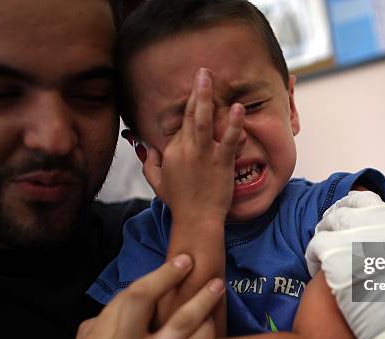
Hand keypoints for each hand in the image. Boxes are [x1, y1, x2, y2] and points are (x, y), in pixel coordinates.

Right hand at [67, 255, 224, 338]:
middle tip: (190, 263)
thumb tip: (111, 307)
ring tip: (216, 287)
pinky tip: (212, 323)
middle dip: (169, 276)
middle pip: (143, 300)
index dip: (152, 278)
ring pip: (180, 323)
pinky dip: (207, 332)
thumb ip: (91, 335)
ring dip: (202, 300)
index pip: (124, 300)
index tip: (172, 265)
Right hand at [142, 68, 244, 222]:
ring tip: (209, 77)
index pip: (181, 124)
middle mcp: (185, 150)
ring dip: (205, 97)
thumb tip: (146, 147)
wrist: (197, 221)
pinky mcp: (221, 163)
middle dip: (196, 91)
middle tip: (202, 71)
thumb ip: (150, 163)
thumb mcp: (157, 183)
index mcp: (171, 151)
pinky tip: (238, 108)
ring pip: (202, 121)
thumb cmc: (180, 203)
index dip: (190, 107)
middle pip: (189, 115)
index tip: (197, 90)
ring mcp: (203, 155)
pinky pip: (228, 139)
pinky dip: (233, 124)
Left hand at [305, 191, 384, 338]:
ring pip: (327, 225)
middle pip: (344, 211)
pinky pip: (315, 246)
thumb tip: (372, 233)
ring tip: (325, 261)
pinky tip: (318, 273)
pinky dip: (313, 258)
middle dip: (334, 226)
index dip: (351, 212)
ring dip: (324, 242)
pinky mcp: (337, 254)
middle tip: (331, 244)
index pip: (367, 201)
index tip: (345, 225)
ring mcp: (358, 236)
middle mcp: (382, 222)